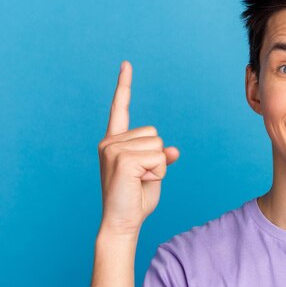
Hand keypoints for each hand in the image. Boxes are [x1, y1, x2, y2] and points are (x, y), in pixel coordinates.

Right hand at [97, 61, 179, 236]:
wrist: (123, 221)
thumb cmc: (136, 198)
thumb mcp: (153, 172)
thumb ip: (160, 156)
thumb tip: (173, 150)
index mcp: (115, 140)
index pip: (120, 107)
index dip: (124, 85)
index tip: (126, 64)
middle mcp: (110, 141)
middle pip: (155, 133)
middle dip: (158, 157)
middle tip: (141, 177)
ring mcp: (113, 148)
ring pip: (159, 145)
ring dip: (158, 166)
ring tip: (139, 181)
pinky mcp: (122, 158)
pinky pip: (158, 157)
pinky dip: (157, 173)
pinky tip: (139, 182)